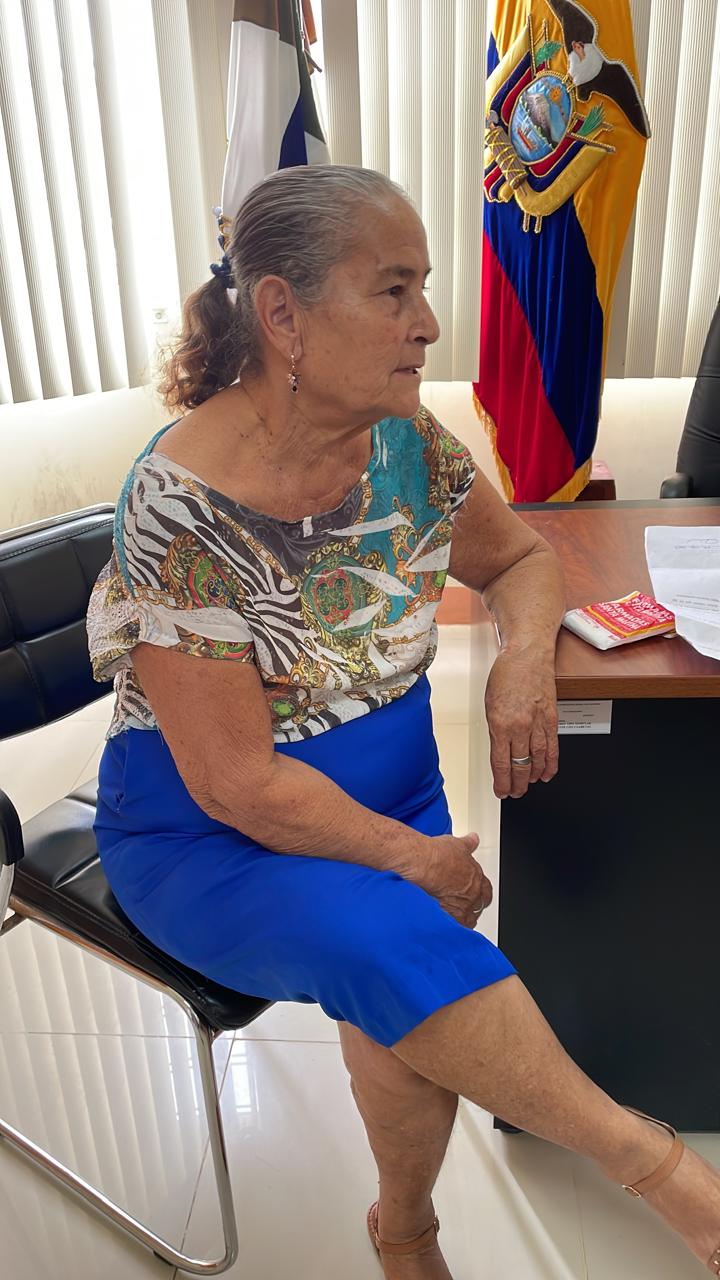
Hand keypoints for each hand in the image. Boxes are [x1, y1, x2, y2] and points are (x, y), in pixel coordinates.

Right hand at [399, 833, 492, 928]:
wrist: (425, 864)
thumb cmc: (438, 853)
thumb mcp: (457, 844)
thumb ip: (468, 844)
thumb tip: (474, 839)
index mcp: (476, 876)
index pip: (486, 888)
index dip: (482, 892)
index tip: (478, 894)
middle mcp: (472, 892)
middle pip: (480, 904)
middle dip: (475, 905)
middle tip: (467, 905)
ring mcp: (463, 904)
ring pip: (470, 917)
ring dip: (466, 918)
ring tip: (459, 918)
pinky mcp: (451, 914)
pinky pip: (457, 925)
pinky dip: (454, 926)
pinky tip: (449, 925)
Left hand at [485, 649, 558, 799]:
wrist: (528, 655)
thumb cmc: (507, 674)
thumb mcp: (490, 704)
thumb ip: (495, 729)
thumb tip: (499, 751)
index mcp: (500, 723)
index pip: (501, 763)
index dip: (502, 782)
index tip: (501, 791)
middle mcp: (520, 726)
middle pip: (520, 765)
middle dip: (516, 784)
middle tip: (514, 793)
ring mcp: (538, 723)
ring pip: (537, 760)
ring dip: (532, 777)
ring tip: (527, 786)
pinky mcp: (552, 719)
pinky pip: (553, 747)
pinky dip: (550, 763)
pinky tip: (546, 773)